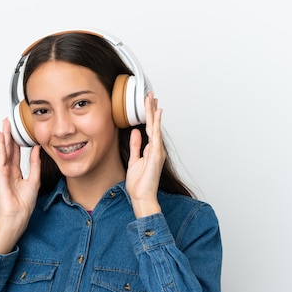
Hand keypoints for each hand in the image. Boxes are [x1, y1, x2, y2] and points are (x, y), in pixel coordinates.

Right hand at [0, 118, 40, 253]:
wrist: (18, 215)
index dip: (16, 142)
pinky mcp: (0, 174)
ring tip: (4, 124)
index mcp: (16, 173)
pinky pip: (1, 157)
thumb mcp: (34, 179)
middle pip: (8, 149)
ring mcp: (3, 172)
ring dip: (4, 137)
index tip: (17, 131)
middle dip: (8, 135)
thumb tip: (37, 149)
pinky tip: (0, 137)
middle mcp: (8, 171)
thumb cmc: (24, 203)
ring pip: (4, 150)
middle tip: (8, 122)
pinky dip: (1, 146)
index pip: (16, 153)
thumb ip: (34, 163)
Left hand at [126, 92, 164, 217]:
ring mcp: (157, 151)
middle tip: (150, 94)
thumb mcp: (134, 160)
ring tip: (151, 98)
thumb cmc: (139, 184)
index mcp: (150, 150)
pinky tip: (157, 114)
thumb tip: (136, 132)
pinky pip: (156, 136)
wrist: (142, 197)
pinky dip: (157, 124)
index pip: (150, 128)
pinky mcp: (156, 155)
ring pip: (155, 127)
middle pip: (154, 124)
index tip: (148, 102)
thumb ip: (136, 146)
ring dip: (153, 112)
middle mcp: (156, 149)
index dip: (148, 115)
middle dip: (151, 109)